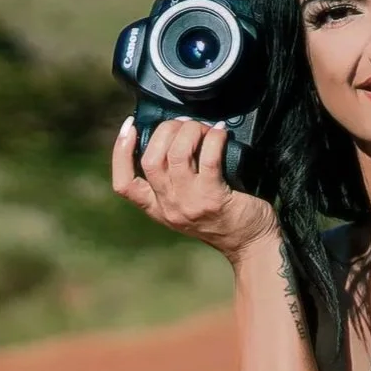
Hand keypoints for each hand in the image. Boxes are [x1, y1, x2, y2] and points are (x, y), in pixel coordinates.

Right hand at [112, 116, 276, 260]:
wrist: (250, 245)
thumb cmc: (224, 219)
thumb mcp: (187, 206)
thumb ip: (174, 182)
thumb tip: (174, 136)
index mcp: (158, 209)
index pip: (124, 184)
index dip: (120, 152)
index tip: (129, 127)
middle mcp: (170, 207)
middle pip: (151, 160)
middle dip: (165, 131)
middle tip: (184, 124)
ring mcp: (191, 203)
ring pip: (177, 154)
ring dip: (190, 131)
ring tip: (203, 127)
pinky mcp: (214, 198)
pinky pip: (209, 158)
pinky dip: (214, 138)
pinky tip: (220, 132)